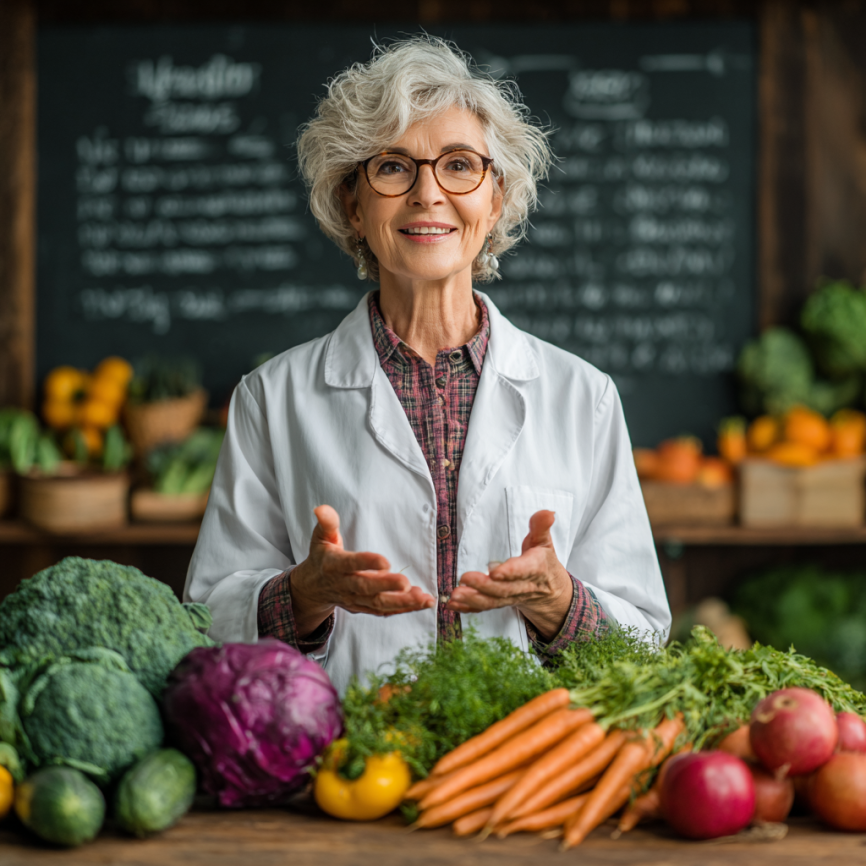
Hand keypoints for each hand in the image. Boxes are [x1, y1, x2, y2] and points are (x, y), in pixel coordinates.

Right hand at [289, 505, 435, 636]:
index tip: (386, 562)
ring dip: (401, 602)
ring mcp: (355, 599)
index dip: (367, 563)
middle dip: (387, 586)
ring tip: (422, 597)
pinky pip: (384, 611)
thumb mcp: (321, 537)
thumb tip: (321, 508)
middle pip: (366, 588)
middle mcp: (344, 585)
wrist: (314, 588)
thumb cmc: (322, 557)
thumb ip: (326, 523)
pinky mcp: (364, 608)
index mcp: (333, 565)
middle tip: (406, 583)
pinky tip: (422, 603)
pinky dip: (404, 609)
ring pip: (378, 603)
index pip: (350, 564)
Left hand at [445, 510, 572, 640]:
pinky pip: (484, 608)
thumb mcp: (544, 542)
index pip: (523, 571)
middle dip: (484, 586)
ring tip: (455, 594)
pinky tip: (453, 604)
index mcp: (535, 568)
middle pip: (504, 589)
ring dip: (473, 599)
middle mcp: (523, 586)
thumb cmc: (543, 561)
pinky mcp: (500, 603)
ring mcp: (510, 597)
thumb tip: (548, 512)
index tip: (494, 571)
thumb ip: (541, 527)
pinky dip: (468, 608)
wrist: (549, 590)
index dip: (510, 572)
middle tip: (465, 578)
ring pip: (493, 601)